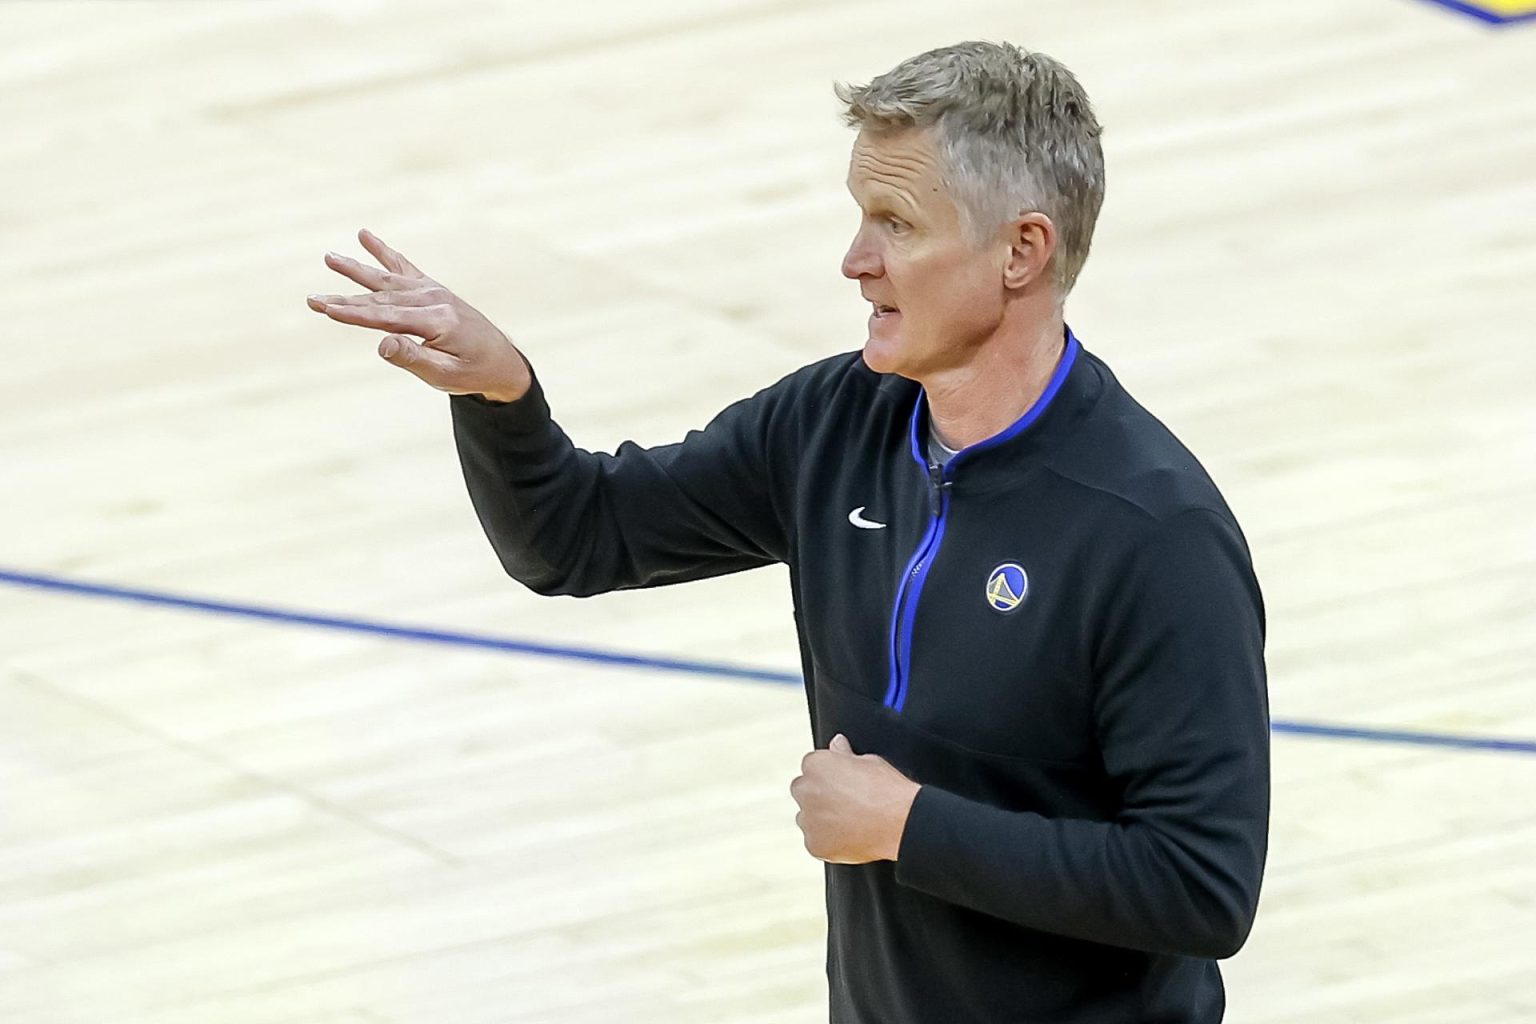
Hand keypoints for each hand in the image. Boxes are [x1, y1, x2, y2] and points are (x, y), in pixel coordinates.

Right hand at [307, 228, 531, 401]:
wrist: (502, 362)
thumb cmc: (471, 373)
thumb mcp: (444, 374)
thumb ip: (413, 358)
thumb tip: (381, 345)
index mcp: (437, 320)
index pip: (385, 317)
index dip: (352, 314)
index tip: (324, 308)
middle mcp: (434, 299)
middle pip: (380, 298)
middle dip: (345, 299)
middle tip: (312, 299)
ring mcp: (434, 291)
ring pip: (387, 280)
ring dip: (356, 270)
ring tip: (329, 258)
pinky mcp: (433, 289)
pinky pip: (404, 267)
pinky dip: (383, 252)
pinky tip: (364, 236)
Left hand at [790, 734, 920, 863]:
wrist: (899, 824)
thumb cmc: (887, 791)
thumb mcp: (869, 761)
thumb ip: (844, 753)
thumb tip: (837, 743)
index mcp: (816, 764)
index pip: (812, 766)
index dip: (829, 775)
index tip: (842, 783)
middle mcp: (806, 790)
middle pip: (804, 791)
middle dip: (818, 795)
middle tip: (845, 803)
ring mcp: (808, 819)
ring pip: (807, 818)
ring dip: (821, 819)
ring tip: (850, 822)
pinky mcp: (813, 844)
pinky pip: (815, 841)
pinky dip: (828, 841)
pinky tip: (850, 836)